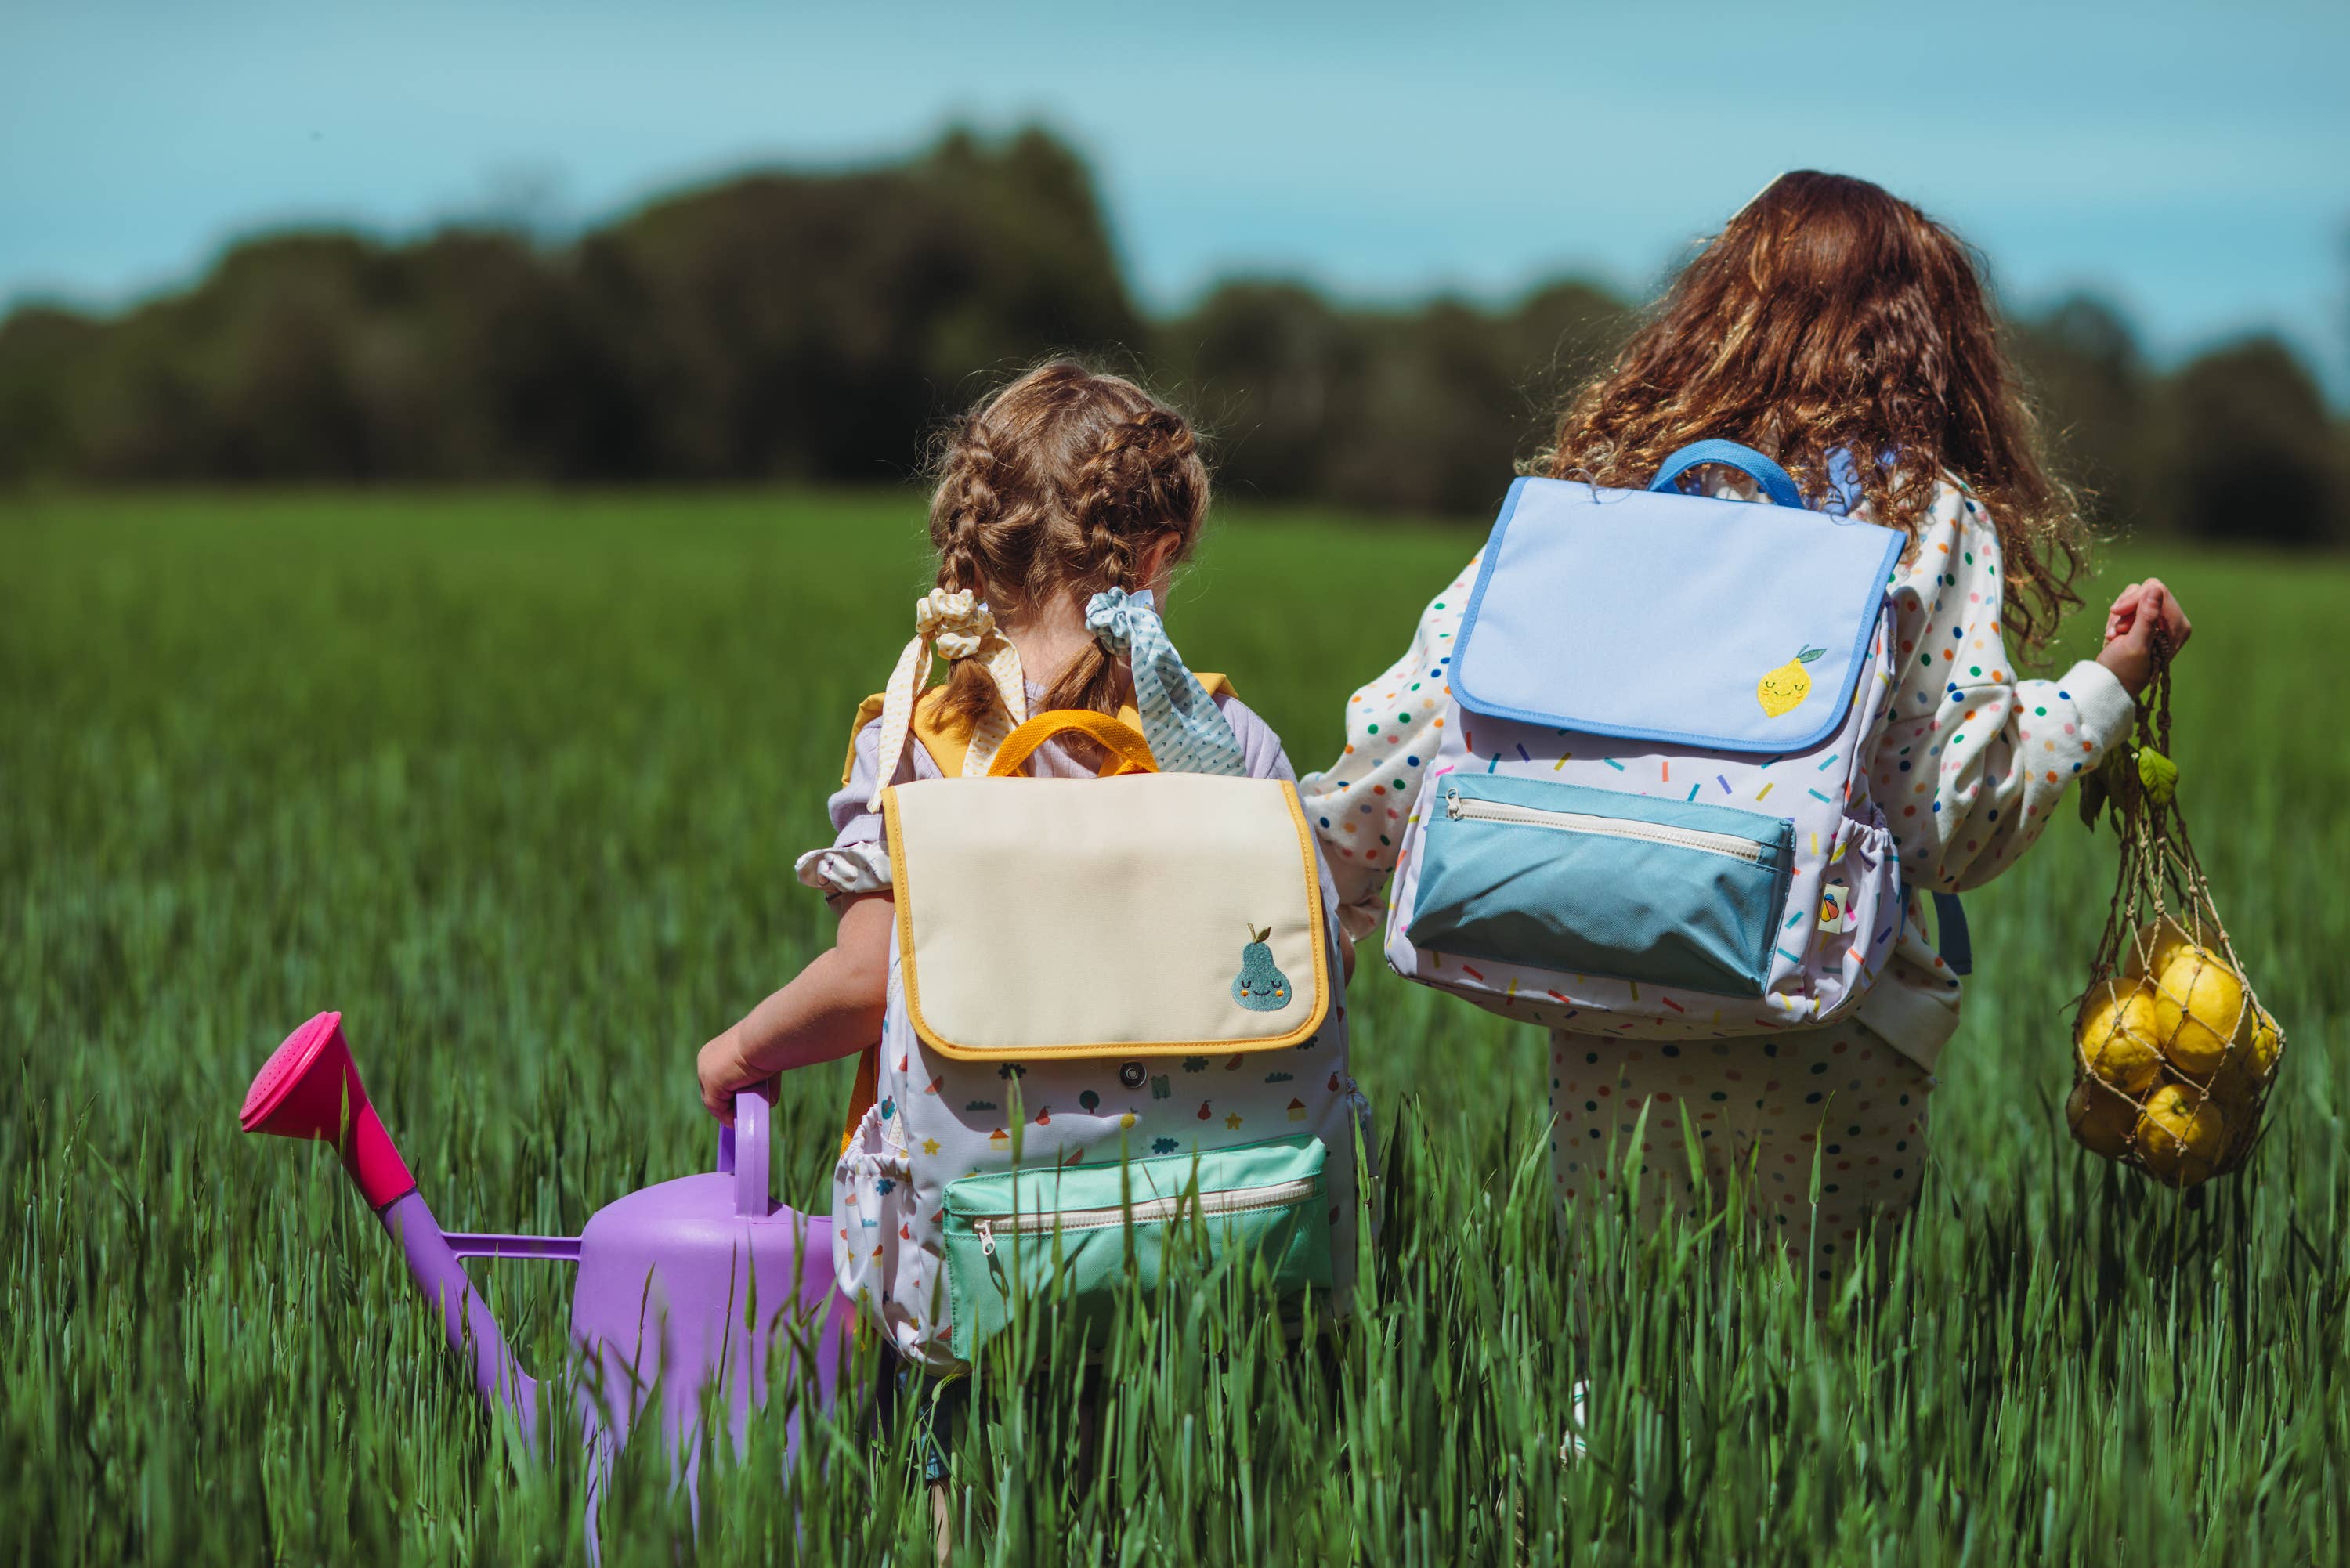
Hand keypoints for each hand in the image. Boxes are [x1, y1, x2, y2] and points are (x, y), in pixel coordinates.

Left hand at [696, 1026, 771, 1124]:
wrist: (766, 1037)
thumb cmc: (769, 1044)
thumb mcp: (763, 1063)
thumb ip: (760, 1080)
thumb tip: (768, 1100)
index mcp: (716, 1050)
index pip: (717, 1078)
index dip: (728, 1093)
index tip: (740, 1104)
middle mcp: (706, 1060)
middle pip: (712, 1091)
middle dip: (726, 1104)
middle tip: (741, 1114)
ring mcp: (706, 1073)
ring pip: (715, 1101)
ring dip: (729, 1112)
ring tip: (744, 1118)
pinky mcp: (712, 1084)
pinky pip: (718, 1109)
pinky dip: (728, 1118)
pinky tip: (740, 1122)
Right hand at [2096, 578, 2191, 698]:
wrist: (2110, 683)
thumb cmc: (2124, 669)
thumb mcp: (2135, 645)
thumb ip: (2147, 617)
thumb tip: (2155, 588)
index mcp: (2178, 626)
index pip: (2157, 591)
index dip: (2134, 599)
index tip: (2117, 613)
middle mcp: (2172, 621)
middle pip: (2146, 591)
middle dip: (2126, 610)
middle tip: (2117, 632)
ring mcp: (2159, 621)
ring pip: (2135, 596)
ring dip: (2119, 616)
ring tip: (2114, 636)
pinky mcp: (2144, 621)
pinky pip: (2128, 605)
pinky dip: (2117, 618)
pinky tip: (2114, 636)